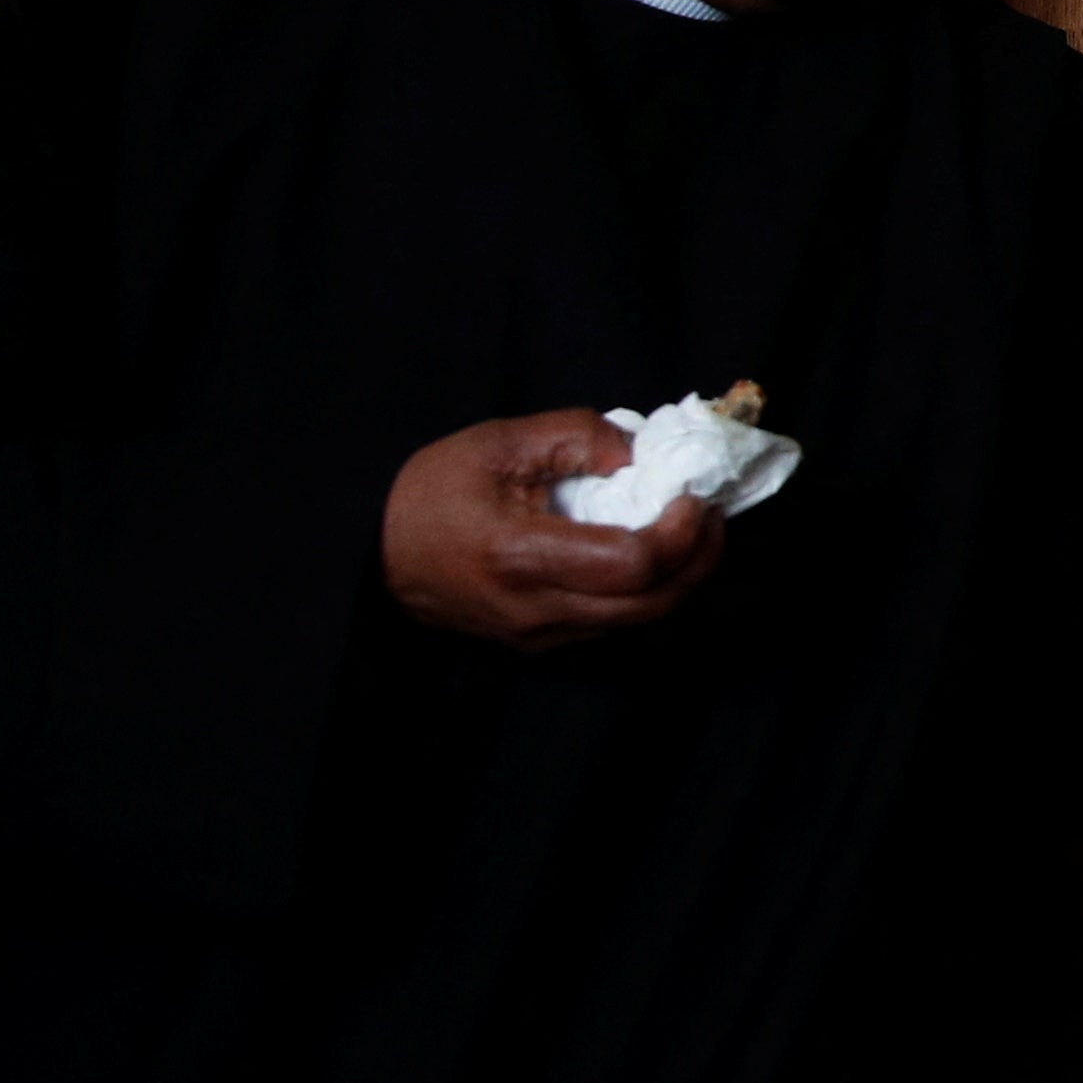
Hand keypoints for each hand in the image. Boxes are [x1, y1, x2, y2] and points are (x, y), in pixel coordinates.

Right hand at [380, 411, 725, 649]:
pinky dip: (645, 592)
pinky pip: (611, 626)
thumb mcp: (499, 442)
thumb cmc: (430, 491)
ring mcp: (536, 636)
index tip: (693, 495)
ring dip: (678, 579)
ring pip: (637, 622)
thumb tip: (641, 453)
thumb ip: (577, 437)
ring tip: (688, 530)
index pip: (632, 563)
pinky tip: (647, 553)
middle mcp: (534, 609)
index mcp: (520, 556)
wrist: (370, 552)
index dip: (681, 532)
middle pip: (651, 604)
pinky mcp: (537, 645)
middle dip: (699, 559)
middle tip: (711, 514)